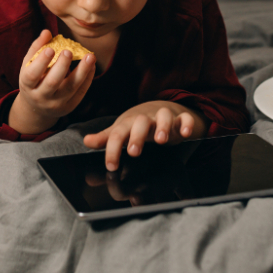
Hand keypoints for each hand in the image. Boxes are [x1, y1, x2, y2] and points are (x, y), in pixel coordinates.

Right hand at [8, 30, 95, 134]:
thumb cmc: (33, 80)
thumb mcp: (29, 65)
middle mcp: (41, 97)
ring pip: (70, 88)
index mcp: (27, 85)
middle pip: (52, 83)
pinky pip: (80, 92)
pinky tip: (92, 65)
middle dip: (62, 66)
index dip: (41, 62)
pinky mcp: (69, 107)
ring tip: (90, 56)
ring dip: (82, 71)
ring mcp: (56, 104)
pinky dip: (88, 78)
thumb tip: (47, 32)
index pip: (32, 75)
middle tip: (68, 51)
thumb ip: (37, 48)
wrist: (37, 108)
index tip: (50, 49)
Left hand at [83, 101, 204, 170]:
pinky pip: (185, 117)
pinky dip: (186, 123)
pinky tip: (185, 134)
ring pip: (164, 116)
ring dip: (162, 126)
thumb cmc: (138, 123)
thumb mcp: (122, 129)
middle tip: (134, 152)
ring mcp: (164, 116)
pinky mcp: (181, 118)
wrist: (161, 107)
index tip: (111, 166)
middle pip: (140, 122)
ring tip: (161, 140)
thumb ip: (106, 138)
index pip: (118, 133)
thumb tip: (86, 141)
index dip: (112, 149)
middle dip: (137, 136)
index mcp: (130, 122)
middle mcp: (147, 118)